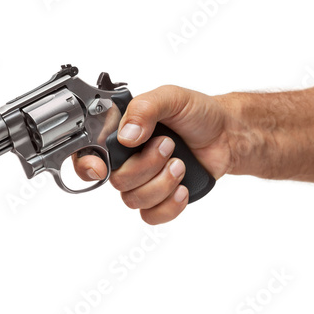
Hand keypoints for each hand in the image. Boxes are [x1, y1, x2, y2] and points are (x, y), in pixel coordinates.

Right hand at [73, 85, 230, 223]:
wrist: (226, 135)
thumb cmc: (196, 113)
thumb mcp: (171, 97)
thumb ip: (145, 108)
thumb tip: (126, 135)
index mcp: (119, 133)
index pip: (87, 154)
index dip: (86, 165)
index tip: (101, 167)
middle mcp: (126, 159)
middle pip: (116, 180)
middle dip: (146, 166)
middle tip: (169, 145)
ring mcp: (142, 181)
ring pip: (133, 200)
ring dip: (161, 183)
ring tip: (180, 164)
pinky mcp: (158, 199)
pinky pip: (150, 216)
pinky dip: (168, 205)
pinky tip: (182, 188)